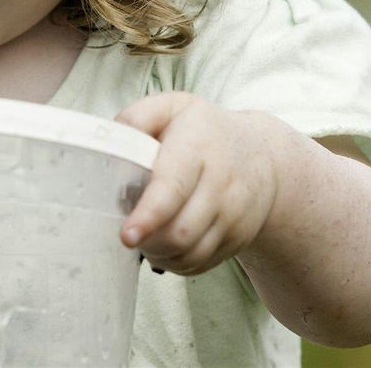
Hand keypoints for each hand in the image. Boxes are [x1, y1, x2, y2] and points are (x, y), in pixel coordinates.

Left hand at [116, 92, 280, 275]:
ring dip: (159, 254)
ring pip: (190, 253)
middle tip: (128, 231)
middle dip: (147, 240)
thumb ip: (138, 118)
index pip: (173, 187)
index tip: (127, 235)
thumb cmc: (204, 131)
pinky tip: (164, 246)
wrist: (263, 155)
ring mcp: (234, 214)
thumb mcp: (172, 107)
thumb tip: (107, 143)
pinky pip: (200, 263)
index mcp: (197, 146)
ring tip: (145, 237)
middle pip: (181, 231)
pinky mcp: (239, 238)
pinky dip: (175, 262)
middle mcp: (221, 183)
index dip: (148, 215)